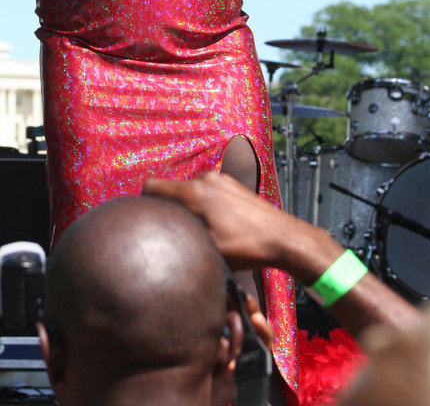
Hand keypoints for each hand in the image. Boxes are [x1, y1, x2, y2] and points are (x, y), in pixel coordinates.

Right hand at [143, 171, 295, 271]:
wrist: (283, 238)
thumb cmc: (248, 247)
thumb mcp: (208, 250)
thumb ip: (181, 238)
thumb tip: (160, 239)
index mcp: (194, 193)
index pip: (151, 187)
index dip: (146, 204)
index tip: (152, 222)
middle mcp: (204, 179)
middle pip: (170, 190)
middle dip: (170, 209)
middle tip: (178, 232)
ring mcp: (219, 179)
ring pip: (189, 191)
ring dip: (189, 208)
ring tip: (201, 231)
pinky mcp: (231, 183)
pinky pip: (206, 191)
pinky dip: (204, 205)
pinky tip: (218, 225)